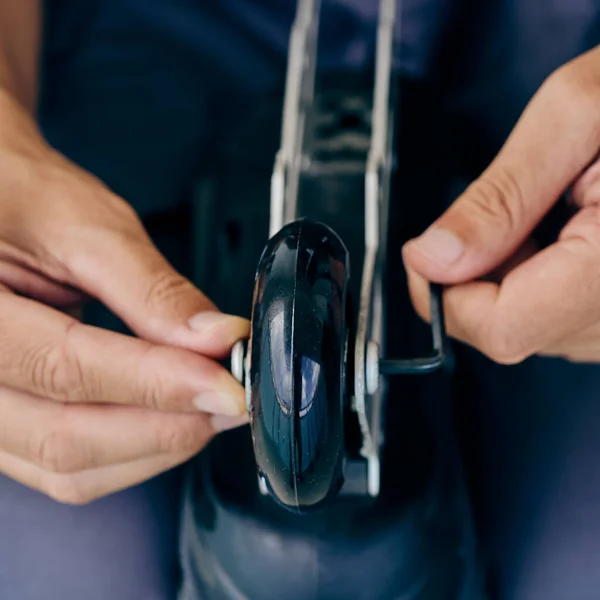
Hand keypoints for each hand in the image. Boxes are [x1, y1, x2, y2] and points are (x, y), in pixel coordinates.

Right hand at [0, 91, 248, 503]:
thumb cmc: (15, 195)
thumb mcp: (83, 225)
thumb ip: (151, 290)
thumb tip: (216, 339)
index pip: (66, 368)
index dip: (159, 383)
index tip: (227, 384)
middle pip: (64, 438)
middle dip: (166, 426)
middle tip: (230, 399)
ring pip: (67, 469)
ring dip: (154, 446)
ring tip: (209, 406)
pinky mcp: (3, 423)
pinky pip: (63, 467)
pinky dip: (129, 451)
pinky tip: (170, 418)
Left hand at [403, 45, 599, 364]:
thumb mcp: (574, 118)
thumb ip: (499, 198)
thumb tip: (432, 259)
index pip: (502, 328)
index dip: (445, 294)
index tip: (426, 253)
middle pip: (508, 330)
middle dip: (474, 277)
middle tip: (500, 212)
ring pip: (527, 326)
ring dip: (505, 276)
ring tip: (546, 213)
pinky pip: (554, 318)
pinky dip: (534, 280)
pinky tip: (559, 234)